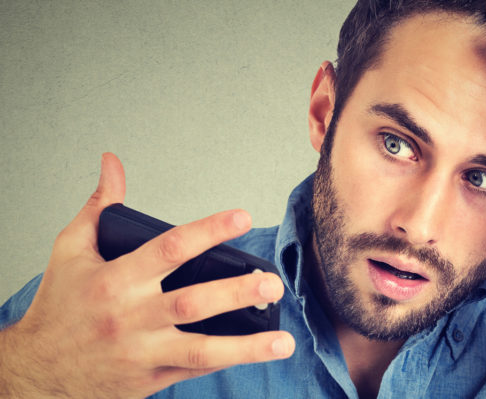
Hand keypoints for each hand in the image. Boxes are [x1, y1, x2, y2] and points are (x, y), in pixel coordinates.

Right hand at [0, 153, 294, 397]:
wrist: (35, 372)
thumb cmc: (58, 306)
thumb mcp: (71, 249)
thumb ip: (99, 205)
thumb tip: (112, 163)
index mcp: (116, 279)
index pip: (170, 248)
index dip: (209, 230)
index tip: (242, 217)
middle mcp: (131, 316)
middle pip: (193, 302)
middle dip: (237, 292)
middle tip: (272, 284)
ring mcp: (142, 352)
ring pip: (201, 349)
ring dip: (246, 347)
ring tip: (282, 340)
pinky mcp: (149, 379)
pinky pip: (193, 370)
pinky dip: (227, 362)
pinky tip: (257, 353)